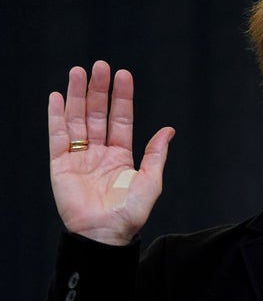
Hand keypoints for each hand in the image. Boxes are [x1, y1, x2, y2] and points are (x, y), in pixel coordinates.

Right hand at [48, 60, 174, 244]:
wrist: (105, 234)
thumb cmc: (130, 213)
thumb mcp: (151, 180)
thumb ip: (156, 154)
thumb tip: (169, 130)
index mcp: (121, 155)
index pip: (120, 118)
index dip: (121, 97)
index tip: (123, 74)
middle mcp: (99, 153)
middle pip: (97, 113)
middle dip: (97, 89)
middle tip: (98, 65)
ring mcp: (79, 157)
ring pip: (77, 119)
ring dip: (76, 95)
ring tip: (77, 72)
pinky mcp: (61, 165)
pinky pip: (57, 137)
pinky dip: (56, 116)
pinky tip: (56, 97)